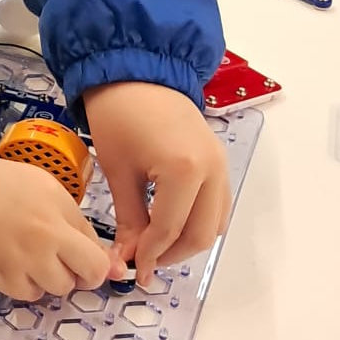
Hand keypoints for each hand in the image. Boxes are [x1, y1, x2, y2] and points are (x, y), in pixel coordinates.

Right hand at [0, 146, 109, 299]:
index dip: (85, 249)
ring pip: (60, 287)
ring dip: (47, 280)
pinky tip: (4, 265)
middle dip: (84, 275)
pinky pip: (28, 294)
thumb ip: (51, 208)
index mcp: (54, 196)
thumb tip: (70, 238)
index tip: (78, 255)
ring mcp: (29, 257)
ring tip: (23, 261)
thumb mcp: (19, 179)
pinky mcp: (5, 278)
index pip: (93, 237)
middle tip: (69, 271)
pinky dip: (21, 286)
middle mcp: (49, 229)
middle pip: (92, 270)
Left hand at [83, 82, 230, 285]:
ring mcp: (221, 164)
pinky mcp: (219, 159)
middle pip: (201, 234)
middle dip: (171, 254)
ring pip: (214, 222)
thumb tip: (127, 259)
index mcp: (184, 171)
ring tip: (154, 246)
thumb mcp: (119, 171)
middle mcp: (213, 170)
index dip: (149, 255)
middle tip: (142, 263)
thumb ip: (128, 220)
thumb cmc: (119, 114)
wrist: (136, 69)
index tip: (130, 269)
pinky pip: (217, 204)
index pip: (169, 230)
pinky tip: (169, 224)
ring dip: (187, 241)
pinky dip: (197, 220)